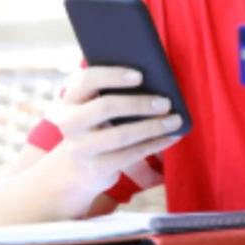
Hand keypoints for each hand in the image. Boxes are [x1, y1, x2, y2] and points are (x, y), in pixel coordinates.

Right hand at [42, 66, 183, 212]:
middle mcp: (69, 121)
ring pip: (121, 135)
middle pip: (105, 107)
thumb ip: (112, 91)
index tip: (140, 76)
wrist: (78, 167)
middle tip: (165, 103)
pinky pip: (130, 155)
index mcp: (71, 97)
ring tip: (175, 120)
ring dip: (152, 127)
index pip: (87, 79)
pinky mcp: (95, 168)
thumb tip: (156, 81)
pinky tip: (170, 137)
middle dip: (139, 104)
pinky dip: (154, 144)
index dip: (113, 75)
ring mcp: (80, 147)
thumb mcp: (95, 105)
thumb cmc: (97, 125)